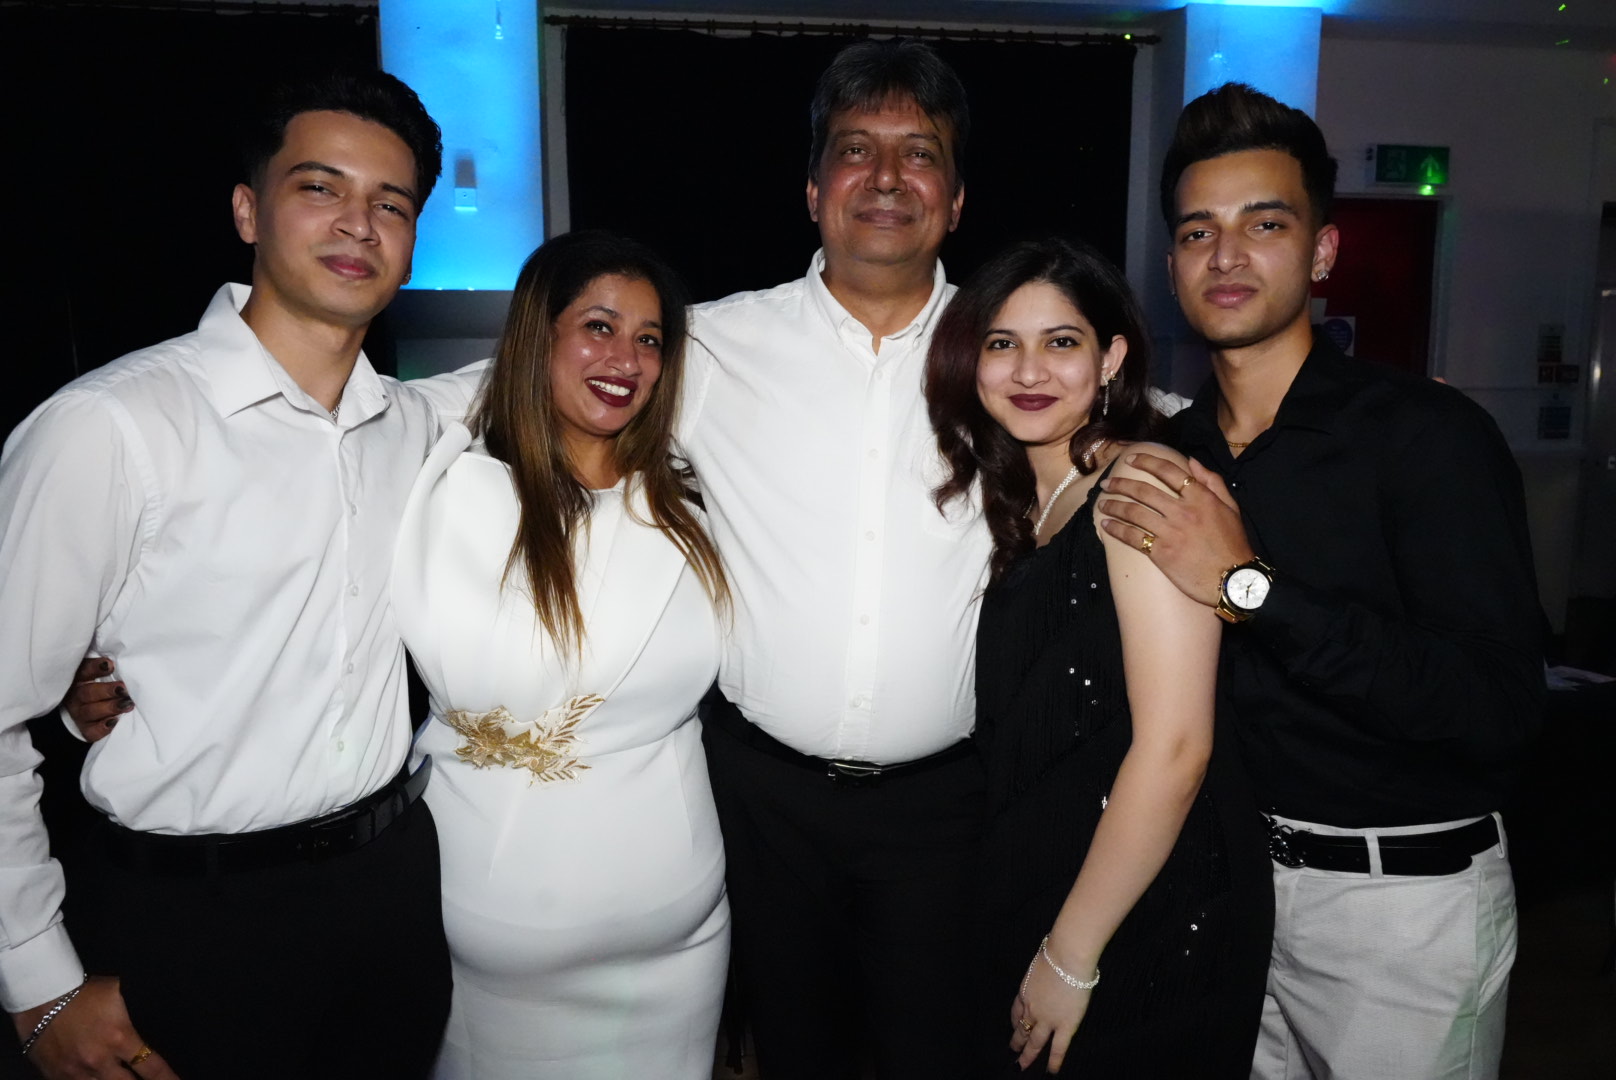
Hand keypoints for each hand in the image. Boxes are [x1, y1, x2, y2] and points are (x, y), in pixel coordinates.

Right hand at [13, 976, 178, 1078]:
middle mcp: (99, 1061)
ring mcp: (76, 1072)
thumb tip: (153, 1009)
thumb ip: (135, 1008)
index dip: (167, 1078)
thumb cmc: (83, 991)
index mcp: (119, 1038)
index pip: (151, 1067)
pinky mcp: (57, 1077)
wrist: (39, 998)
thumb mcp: (118, 992)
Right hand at [63, 657, 130, 743]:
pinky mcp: (85, 730)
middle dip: (106, 690)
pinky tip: (114, 722)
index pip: (82, 671)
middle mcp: (75, 697)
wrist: (83, 714)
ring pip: (90, 711)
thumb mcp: (98, 675)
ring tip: (127, 704)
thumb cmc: (99, 687)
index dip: (95, 668)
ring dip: (109, 707)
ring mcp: (79, 714)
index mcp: (77, 679)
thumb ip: (107, 668)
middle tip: (123, 688)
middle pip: (87, 693)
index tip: (110, 665)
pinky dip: (103, 728)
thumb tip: (126, 661)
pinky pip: (92, 731)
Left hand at [1009, 952, 1094, 1072]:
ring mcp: (1047, 1019)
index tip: (1015, 1027)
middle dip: (1016, 1042)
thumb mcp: (1040, 964)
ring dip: (1027, 1055)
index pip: (1016, 1011)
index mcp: (1025, 991)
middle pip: (1021, 1029)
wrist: (1067, 957)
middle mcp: (1032, 1008)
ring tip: (1021, 1067)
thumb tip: (1046, 973)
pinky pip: (1058, 1048)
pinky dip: (1054, 1061)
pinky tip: (1051, 1071)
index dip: (1015, 1022)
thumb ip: (1041, 975)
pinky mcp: (1065, 1025)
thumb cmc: (1056, 954)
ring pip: (1034, 1042)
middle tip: (1012, 1053)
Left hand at [1097, 453, 1251, 606]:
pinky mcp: (1161, 552)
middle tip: (1107, 483)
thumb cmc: (1233, 544)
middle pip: (1143, 491)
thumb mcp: (1231, 507)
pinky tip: (1106, 526)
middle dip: (1121, 484)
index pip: (1168, 471)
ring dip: (1114, 506)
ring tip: (1102, 504)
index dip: (1146, 461)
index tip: (1131, 459)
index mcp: (1200, 497)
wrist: (1233, 579)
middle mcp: (1182, 511)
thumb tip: (1191, 461)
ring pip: (1134, 512)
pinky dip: (1116, 530)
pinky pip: (1133, 537)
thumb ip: (1212, 481)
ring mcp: (1170, 532)